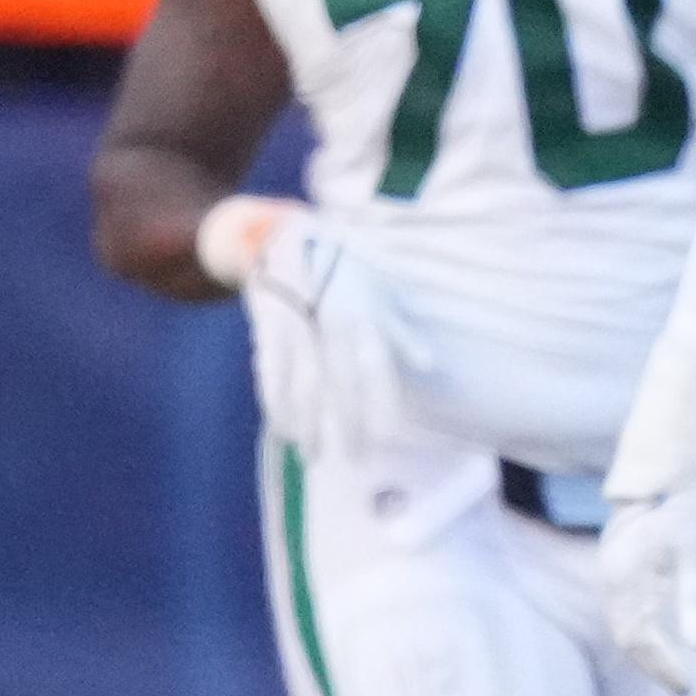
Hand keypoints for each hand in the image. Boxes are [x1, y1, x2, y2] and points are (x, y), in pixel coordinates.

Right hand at [240, 214, 427, 459]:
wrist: (283, 234)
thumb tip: (428, 364)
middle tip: (351, 462)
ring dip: (307, 423)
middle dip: (345, 425)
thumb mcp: (378, 292)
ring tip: (312, 455)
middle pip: (339, 384)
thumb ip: (401, 332)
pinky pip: (272, 371)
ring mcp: (297, 325)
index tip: (387, 439)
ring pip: (303, 384)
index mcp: (362, 315)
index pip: (375, 368)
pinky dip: (276, 401)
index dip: (380, 404)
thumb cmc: (341, 268)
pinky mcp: (268, 327)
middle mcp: (331, 323)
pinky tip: (283, 427)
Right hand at [599, 480, 695, 693]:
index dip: (660, 666)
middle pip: (627, 632)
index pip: (636, 638)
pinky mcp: (623, 561)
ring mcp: (614, 567)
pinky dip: (643, 625)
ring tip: (670, 667)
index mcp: (624, 578)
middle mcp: (611, 576)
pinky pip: (627, 605)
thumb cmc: (690, 507)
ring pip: (624, 619)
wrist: (675, 463)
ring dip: (645, 646)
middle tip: (679, 683)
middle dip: (652, 661)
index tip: (685, 687)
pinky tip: (660, 631)